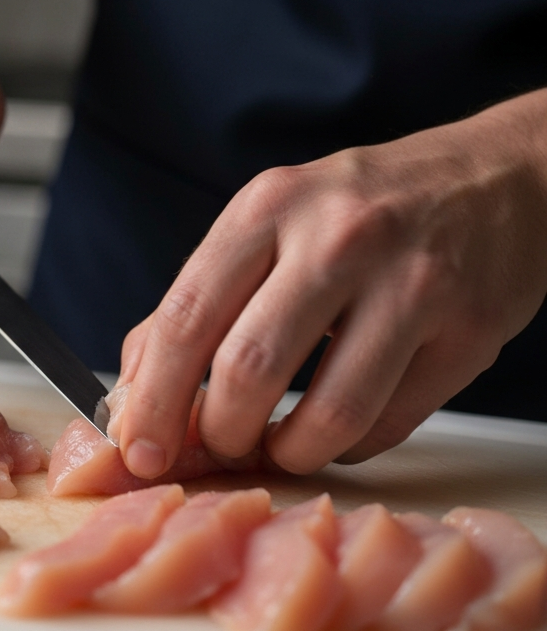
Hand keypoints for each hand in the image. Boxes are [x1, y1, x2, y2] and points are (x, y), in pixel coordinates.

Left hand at [115, 90, 546, 475]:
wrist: (495, 178)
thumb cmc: (361, 209)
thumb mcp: (270, 223)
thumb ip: (197, 303)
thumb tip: (136, 395)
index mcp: (270, 206)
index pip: (188, 315)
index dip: (155, 397)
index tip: (141, 450)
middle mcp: (338, 237)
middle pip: (248, 369)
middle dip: (220, 433)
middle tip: (220, 445)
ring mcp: (412, 283)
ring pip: (330, 414)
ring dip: (289, 452)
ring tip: (278, 445)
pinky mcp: (469, 332)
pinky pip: (389, 425)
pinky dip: (346, 448)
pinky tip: (335, 429)